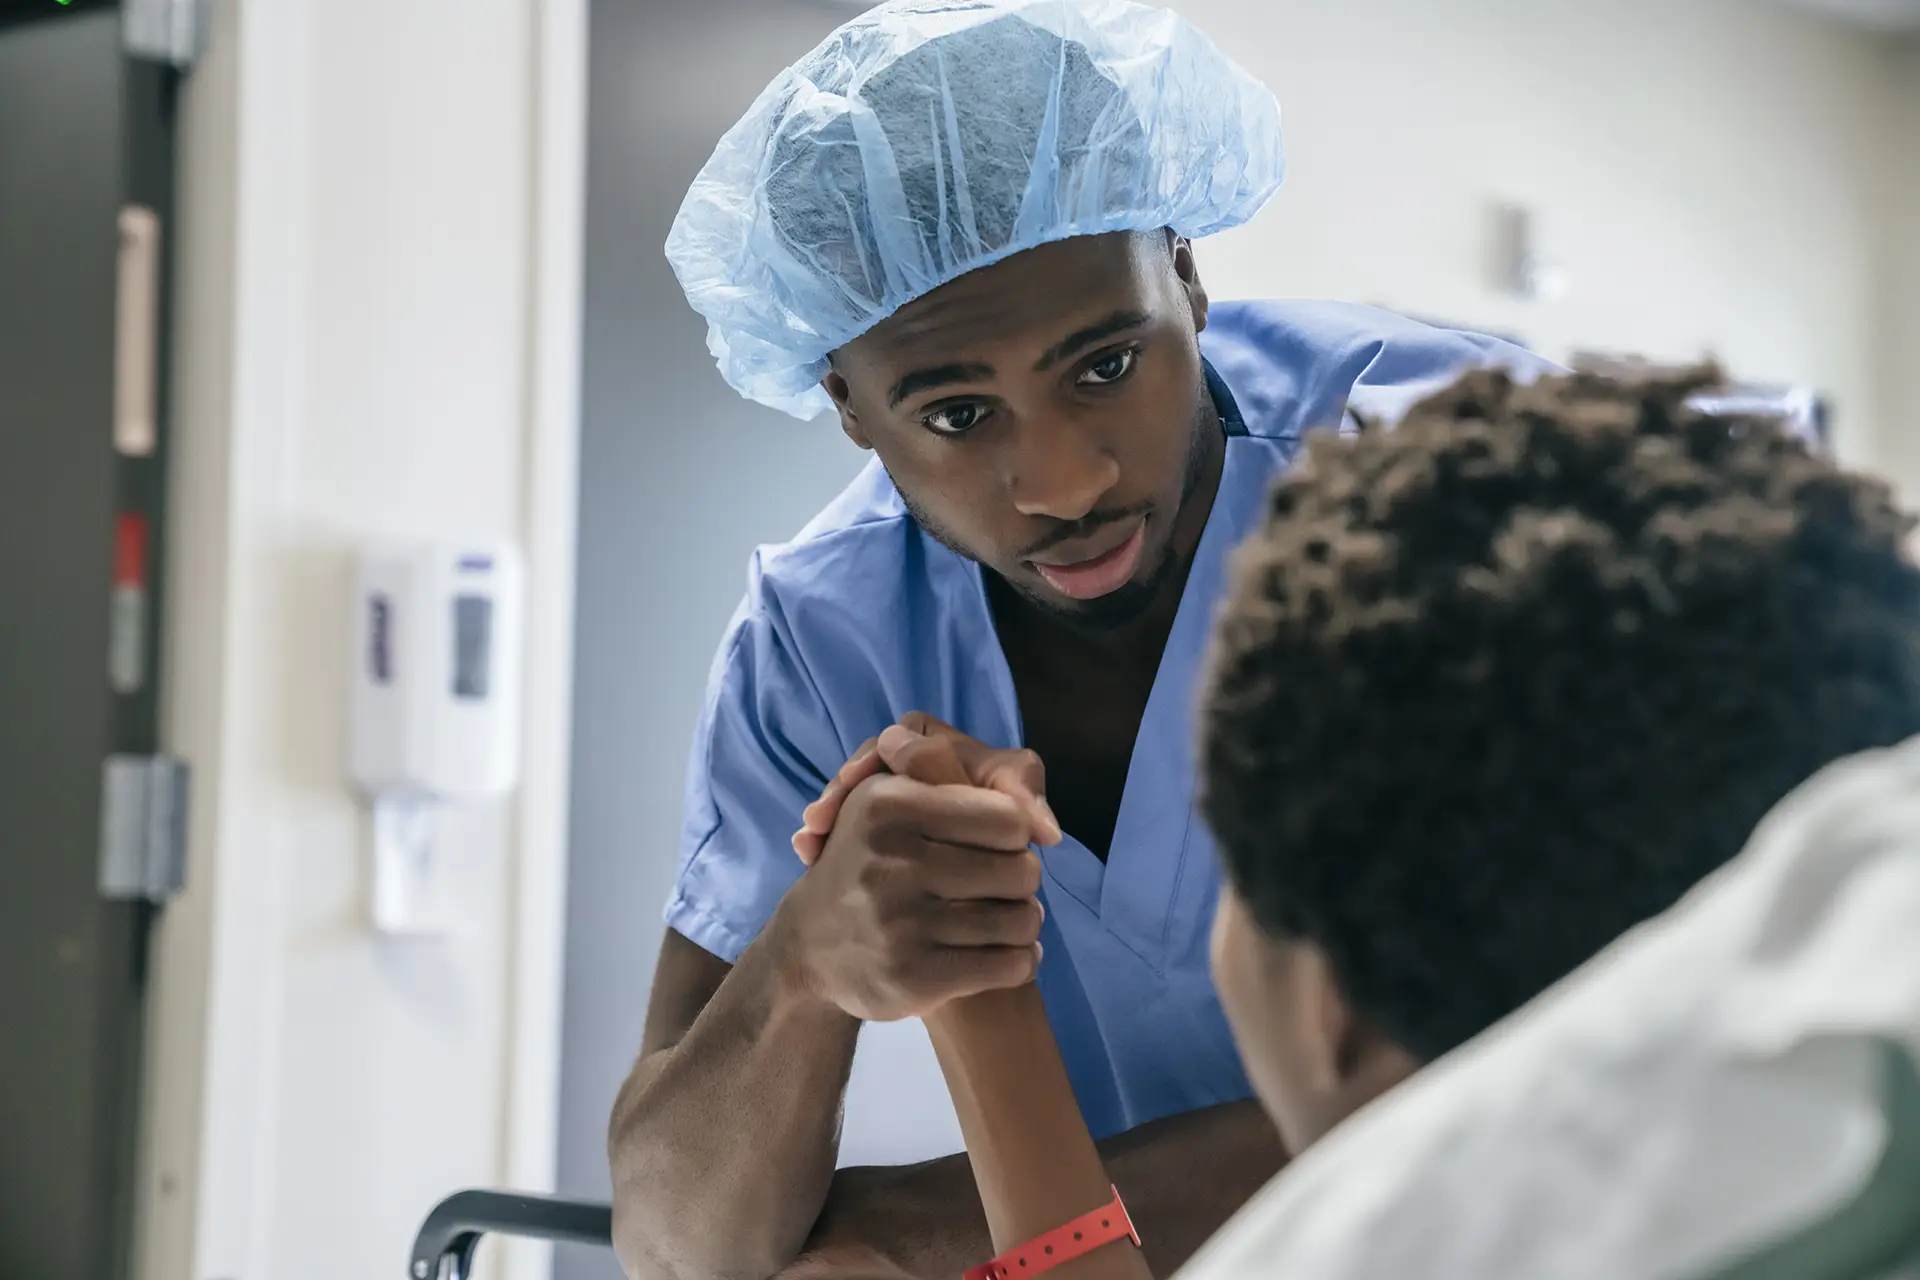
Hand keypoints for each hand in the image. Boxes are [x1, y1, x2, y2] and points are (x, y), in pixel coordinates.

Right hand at [768, 722, 1061, 1022]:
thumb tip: (1046, 823)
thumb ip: (955, 780)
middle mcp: (891, 860)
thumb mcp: (890, 799)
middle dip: (1023, 881)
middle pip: (1021, 869)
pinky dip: (1021, 962)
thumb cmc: (870, 860)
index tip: (998, 846)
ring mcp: (901, 923)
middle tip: (1005, 889)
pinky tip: (1007, 956)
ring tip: (1008, 923)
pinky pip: (1009, 965)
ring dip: (1026, 924)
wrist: (810, 946)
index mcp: (887, 804)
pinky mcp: (914, 977)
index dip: (1015, 832)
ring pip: (1021, 920)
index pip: (1008, 816)